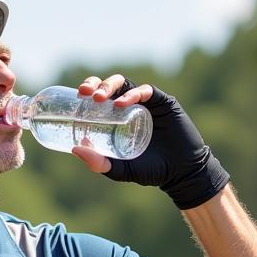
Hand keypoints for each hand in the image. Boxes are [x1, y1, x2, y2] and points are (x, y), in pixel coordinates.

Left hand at [72, 74, 229, 209]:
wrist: (181, 172)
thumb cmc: (150, 170)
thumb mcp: (121, 169)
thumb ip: (99, 163)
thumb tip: (75, 149)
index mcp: (118, 117)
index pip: (100, 98)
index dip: (88, 91)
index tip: (77, 95)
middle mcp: (131, 106)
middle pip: (110, 86)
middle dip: (96, 84)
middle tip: (85, 93)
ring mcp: (147, 103)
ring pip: (126, 84)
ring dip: (111, 86)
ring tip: (101, 98)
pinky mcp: (164, 102)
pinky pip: (147, 91)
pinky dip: (134, 93)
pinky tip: (123, 102)